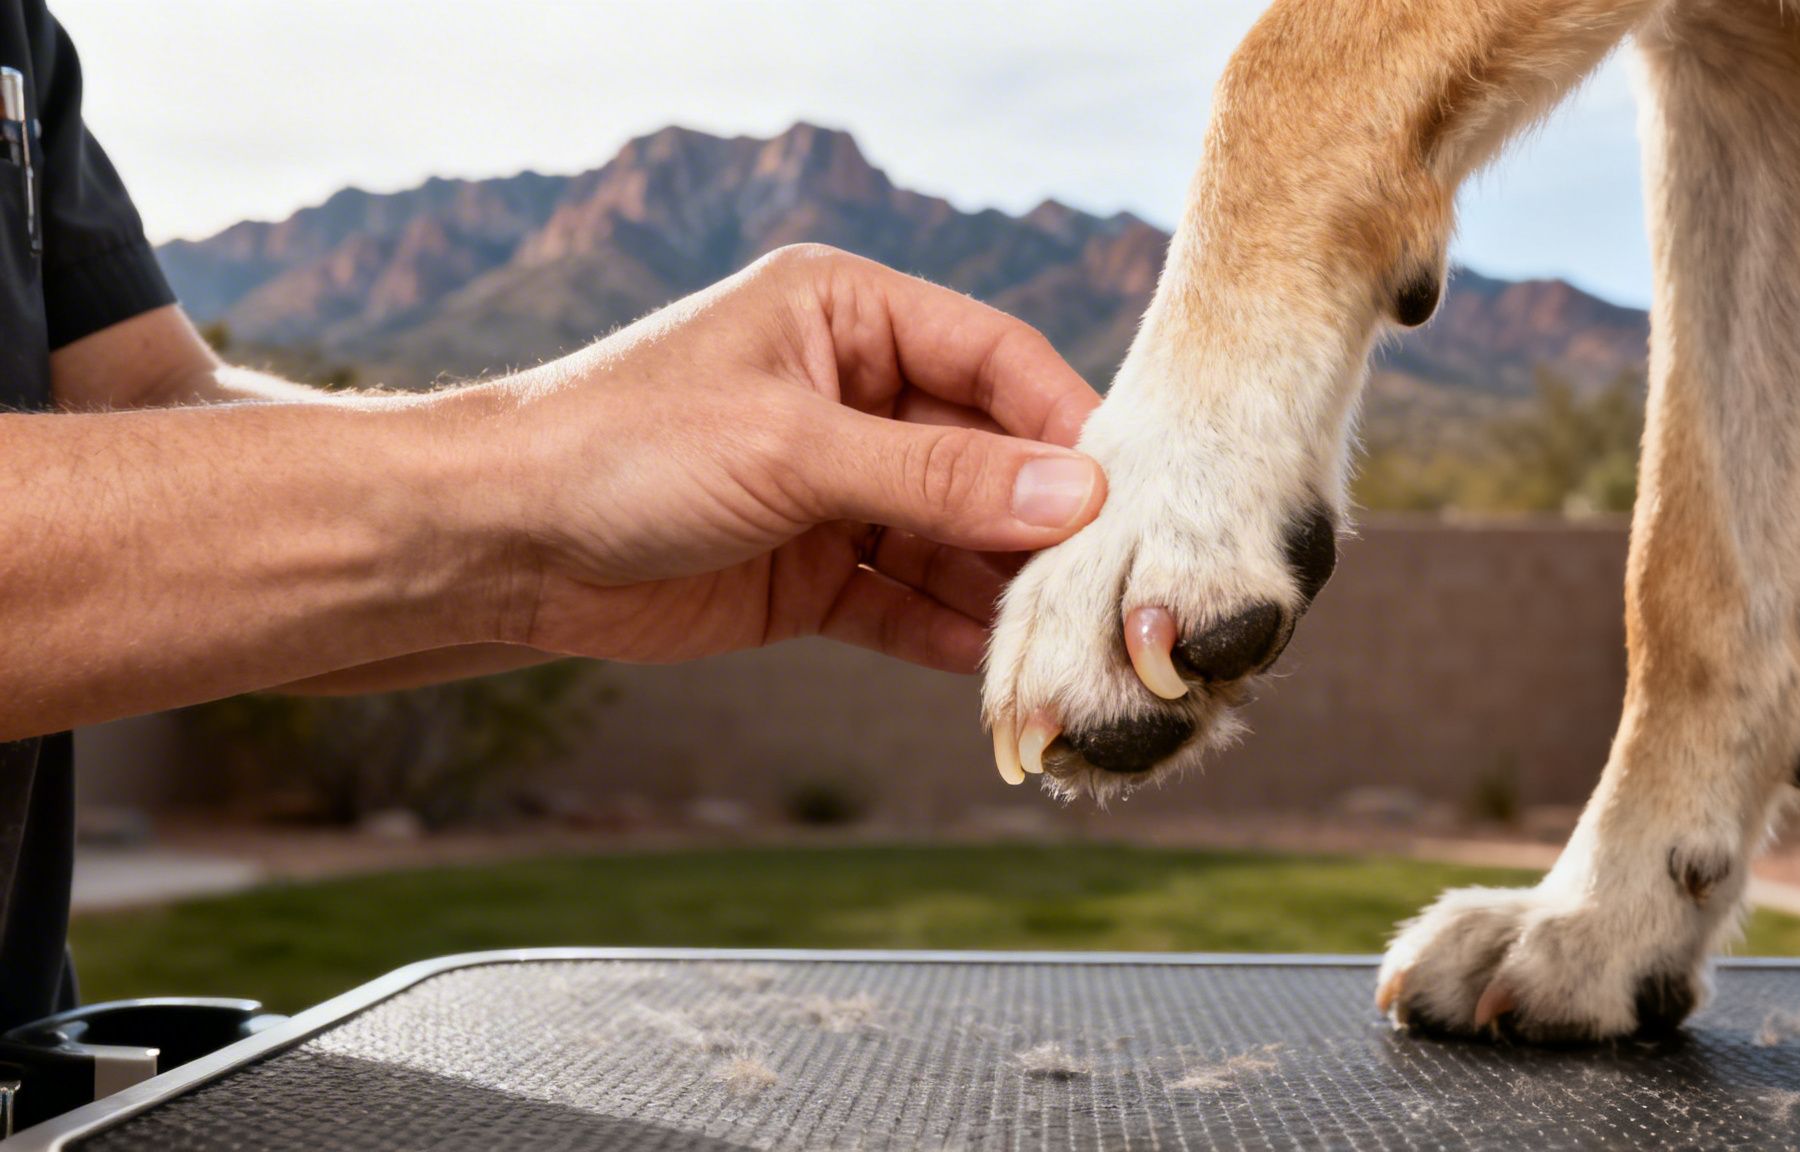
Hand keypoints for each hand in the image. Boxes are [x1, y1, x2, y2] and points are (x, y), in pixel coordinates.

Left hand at [492, 245, 1105, 672]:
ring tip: (1059, 640)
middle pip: (987, 455)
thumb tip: (1076, 493)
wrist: (496, 545)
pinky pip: (904, 599)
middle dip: (1039, 520)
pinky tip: (990, 668)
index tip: (1127, 491)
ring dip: (999, 587)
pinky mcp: (812, 569)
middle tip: (1103, 582)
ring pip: (952, 536)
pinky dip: (943, 632)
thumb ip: (938, 474)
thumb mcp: (792, 447)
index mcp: (849, 314)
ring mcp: (835, 486)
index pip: (996, 359)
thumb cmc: (625, 447)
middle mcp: (854, 393)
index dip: (1064, 424)